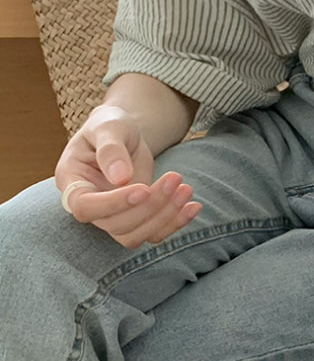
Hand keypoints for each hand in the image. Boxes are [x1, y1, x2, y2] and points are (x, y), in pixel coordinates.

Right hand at [55, 105, 201, 247]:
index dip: (114, 204)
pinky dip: (174, 223)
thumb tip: (120, 177)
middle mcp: (90, 206)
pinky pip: (153, 234)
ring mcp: (112, 216)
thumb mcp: (109, 126)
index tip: (143, 189)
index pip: (86, 207)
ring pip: (135, 235)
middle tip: (175, 178)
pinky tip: (194, 206)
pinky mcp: (135, 219)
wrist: (124, 134)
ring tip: (186, 189)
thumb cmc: (110, 125)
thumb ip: (111, 149)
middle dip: (150, 206)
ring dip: (164, 217)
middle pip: (115, 225)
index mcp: (72, 182)